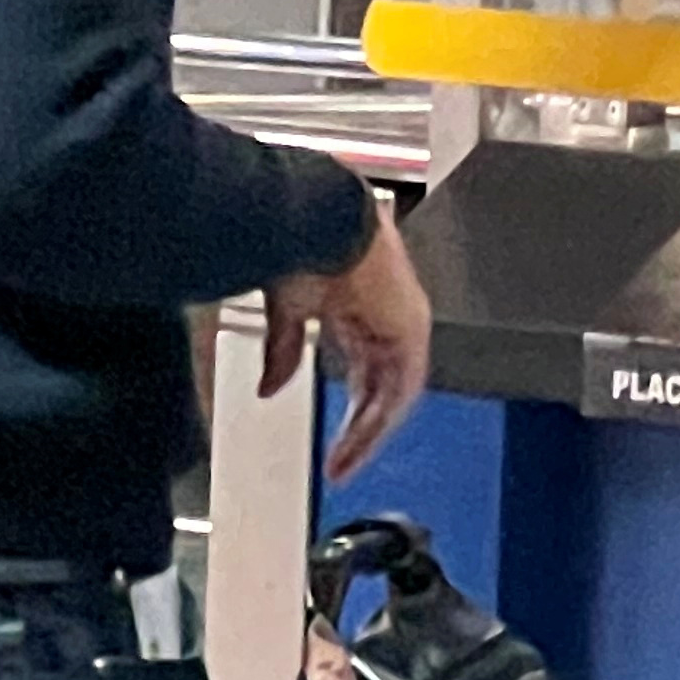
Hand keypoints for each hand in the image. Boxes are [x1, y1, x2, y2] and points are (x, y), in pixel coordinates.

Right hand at [258, 194, 434, 482]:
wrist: (314, 215)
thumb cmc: (298, 237)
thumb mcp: (286, 309)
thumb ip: (282, 351)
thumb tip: (270, 387)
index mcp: (360, 304)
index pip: (363, 367)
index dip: (350, 406)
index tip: (334, 438)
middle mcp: (388, 314)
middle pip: (381, 385)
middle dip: (360, 428)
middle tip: (340, 464)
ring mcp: (403, 321)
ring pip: (393, 392)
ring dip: (369, 431)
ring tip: (345, 463)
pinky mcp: (410, 328)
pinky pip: (401, 387)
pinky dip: (381, 417)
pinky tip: (361, 441)